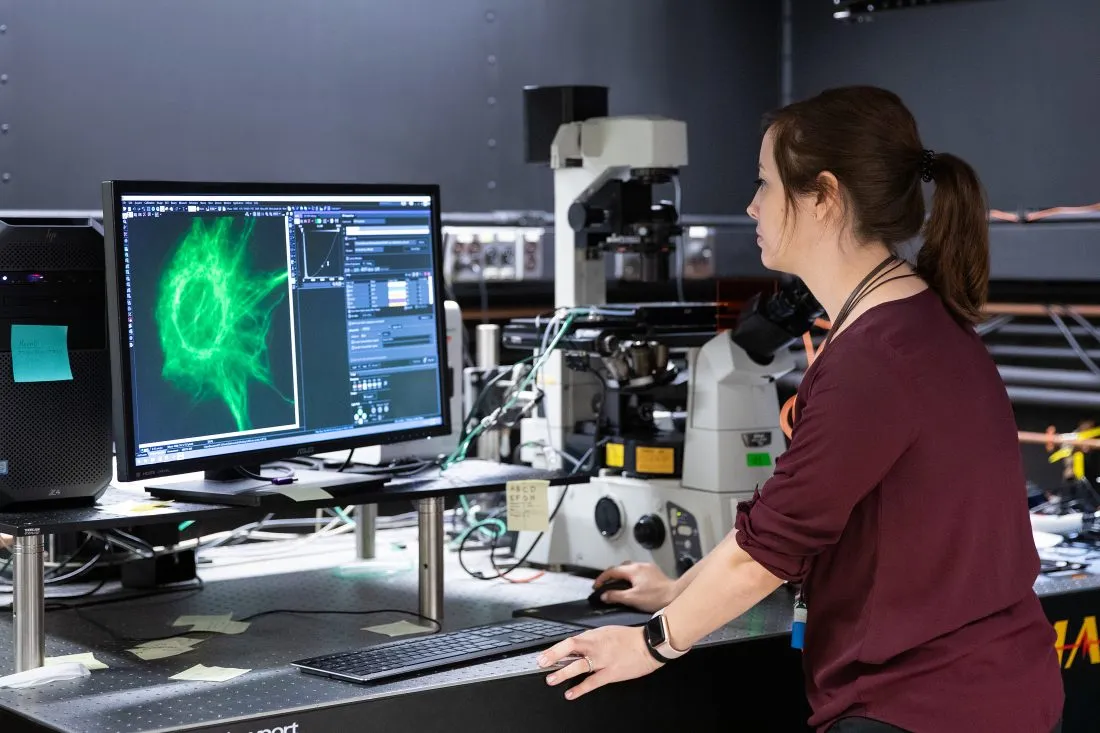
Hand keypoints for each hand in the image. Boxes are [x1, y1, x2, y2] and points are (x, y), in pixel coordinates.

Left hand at [537, 625, 662, 699]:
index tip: (544, 655)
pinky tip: (571, 693)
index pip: (570, 641)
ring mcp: (603, 660)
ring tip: (551, 679)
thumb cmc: (628, 638)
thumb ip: (590, 639)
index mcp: (594, 636)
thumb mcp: (606, 632)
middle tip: (541, 664)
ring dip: (563, 673)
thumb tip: (576, 645)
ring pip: (579, 666)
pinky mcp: (611, 673)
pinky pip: (593, 682)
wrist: (648, 644)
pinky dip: (580, 688)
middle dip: (553, 657)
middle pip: (571, 649)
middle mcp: (596, 647)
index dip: (555, 649)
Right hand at [592, 561, 676, 612]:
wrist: (676, 595)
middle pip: (620, 567)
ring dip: (622, 575)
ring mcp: (647, 567)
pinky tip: (633, 585)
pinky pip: (638, 571)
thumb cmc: (654, 597)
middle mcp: (639, 565)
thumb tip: (603, 595)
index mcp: (632, 570)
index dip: (602, 578)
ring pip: (630, 568)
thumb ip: (616, 596)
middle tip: (606, 585)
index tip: (596, 586)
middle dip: (612, 575)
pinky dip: (631, 576)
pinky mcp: (654, 571)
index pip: (612, 571)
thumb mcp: (632, 599)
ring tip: (619, 586)